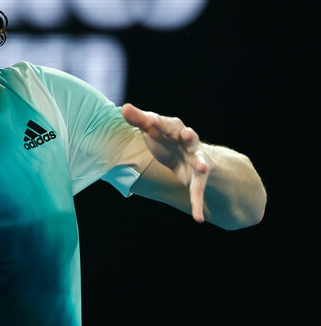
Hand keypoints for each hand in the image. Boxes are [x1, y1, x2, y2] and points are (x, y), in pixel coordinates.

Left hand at [121, 103, 209, 222]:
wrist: (188, 155)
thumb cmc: (164, 140)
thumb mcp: (151, 131)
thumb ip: (139, 120)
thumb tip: (124, 107)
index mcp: (174, 128)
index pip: (165, 123)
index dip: (158, 122)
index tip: (149, 120)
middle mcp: (188, 142)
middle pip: (189, 137)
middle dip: (188, 136)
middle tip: (187, 134)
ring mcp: (196, 159)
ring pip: (200, 161)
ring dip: (200, 164)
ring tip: (202, 168)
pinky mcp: (198, 176)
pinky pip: (199, 190)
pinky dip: (198, 203)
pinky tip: (198, 218)